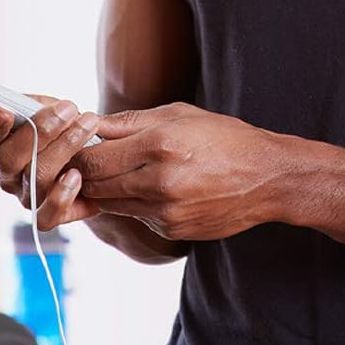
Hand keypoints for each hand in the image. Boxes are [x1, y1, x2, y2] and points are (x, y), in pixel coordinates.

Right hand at [0, 93, 102, 230]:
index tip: (5, 111)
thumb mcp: (46, 109)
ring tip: (89, 124)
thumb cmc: (63, 128)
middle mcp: (6, 176)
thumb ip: (23, 104)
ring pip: (36, 177)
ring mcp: (26, 196)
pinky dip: (61, 195)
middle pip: (9, 159)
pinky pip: (46, 215)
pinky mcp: (48, 214)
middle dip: (40, 130)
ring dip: (66, 146)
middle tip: (68, 108)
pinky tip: (77, 174)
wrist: (97, 157)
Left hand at [72, 102, 289, 242]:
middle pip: (94, 184)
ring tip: (119, 170)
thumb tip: (89, 124)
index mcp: (160, 144)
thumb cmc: (224, 138)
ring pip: (109, 204)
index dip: (78, 152)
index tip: (79, 144)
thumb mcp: (179, 115)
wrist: (266, 178)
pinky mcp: (170, 229)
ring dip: (105, 188)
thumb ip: (130, 122)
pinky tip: (152, 186)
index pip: (93, 158)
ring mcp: (164, 210)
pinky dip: (133, 202)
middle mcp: (159, 181)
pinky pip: (135, 215)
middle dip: (85, 172)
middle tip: (88, 159)